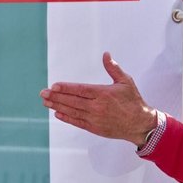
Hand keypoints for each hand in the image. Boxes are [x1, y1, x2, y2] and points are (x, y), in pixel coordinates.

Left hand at [40, 52, 157, 144]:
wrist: (140, 124)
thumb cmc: (133, 101)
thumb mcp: (126, 81)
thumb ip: (113, 68)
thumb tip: (106, 54)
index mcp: (104, 94)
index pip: (80, 90)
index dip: (66, 88)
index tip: (54, 85)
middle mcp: (97, 107)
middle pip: (73, 101)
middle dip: (56, 97)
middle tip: (43, 93)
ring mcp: (95, 119)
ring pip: (72, 111)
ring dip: (57, 106)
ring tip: (46, 102)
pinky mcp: (95, 128)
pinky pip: (77, 122)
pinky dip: (66, 118)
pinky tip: (57, 113)